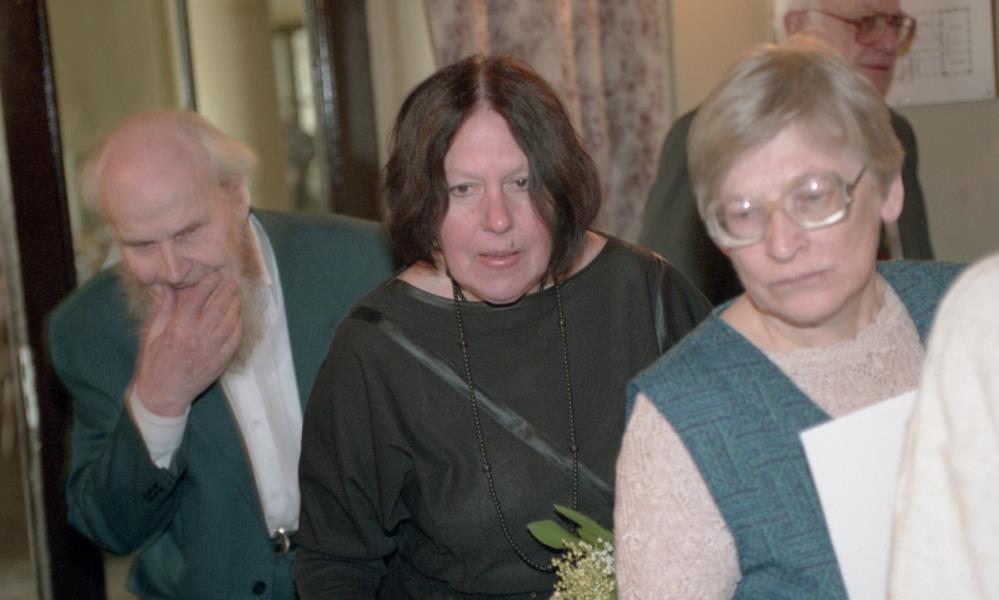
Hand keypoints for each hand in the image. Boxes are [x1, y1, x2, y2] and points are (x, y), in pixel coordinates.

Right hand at [131, 271, 242, 415]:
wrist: (164, 394)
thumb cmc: (154, 362)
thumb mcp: (152, 333)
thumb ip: (164, 309)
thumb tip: (169, 286)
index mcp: (179, 328)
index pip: (198, 298)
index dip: (208, 283)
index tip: (214, 275)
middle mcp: (198, 337)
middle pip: (219, 307)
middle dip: (227, 291)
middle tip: (230, 282)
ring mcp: (212, 350)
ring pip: (230, 322)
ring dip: (235, 307)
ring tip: (235, 297)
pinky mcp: (221, 361)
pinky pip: (235, 339)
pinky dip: (239, 326)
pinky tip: (238, 318)